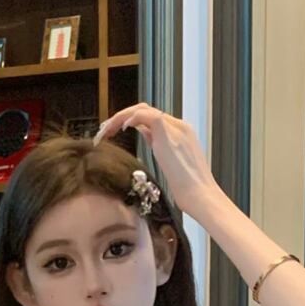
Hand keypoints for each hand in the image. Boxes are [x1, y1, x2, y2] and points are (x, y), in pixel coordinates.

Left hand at [94, 104, 223, 222]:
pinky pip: (147, 115)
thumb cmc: (188, 189)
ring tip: (104, 132)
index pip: (150, 118)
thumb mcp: (172, 166)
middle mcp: (178, 126)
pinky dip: (130, 118)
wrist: (201, 195)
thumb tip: (148, 140)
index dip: (129, 121)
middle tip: (103, 131)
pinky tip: (121, 129)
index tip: (113, 132)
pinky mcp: (169, 133)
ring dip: (119, 118)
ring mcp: (175, 128)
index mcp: (180, 132)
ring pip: (142, 110)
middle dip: (120, 117)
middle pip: (144, 111)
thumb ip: (161, 149)